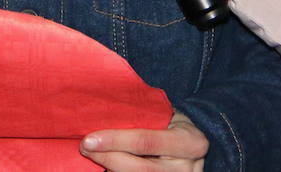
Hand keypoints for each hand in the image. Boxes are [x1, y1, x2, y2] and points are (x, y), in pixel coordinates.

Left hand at [80, 110, 207, 170]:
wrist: (195, 145)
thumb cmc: (174, 125)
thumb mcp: (168, 115)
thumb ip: (144, 117)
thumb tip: (103, 114)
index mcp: (191, 142)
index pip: (146, 142)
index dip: (116, 141)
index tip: (89, 139)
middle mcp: (188, 168)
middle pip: (139, 168)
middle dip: (107, 158)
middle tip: (85, 147)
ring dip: (109, 168)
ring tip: (93, 155)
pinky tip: (106, 165)